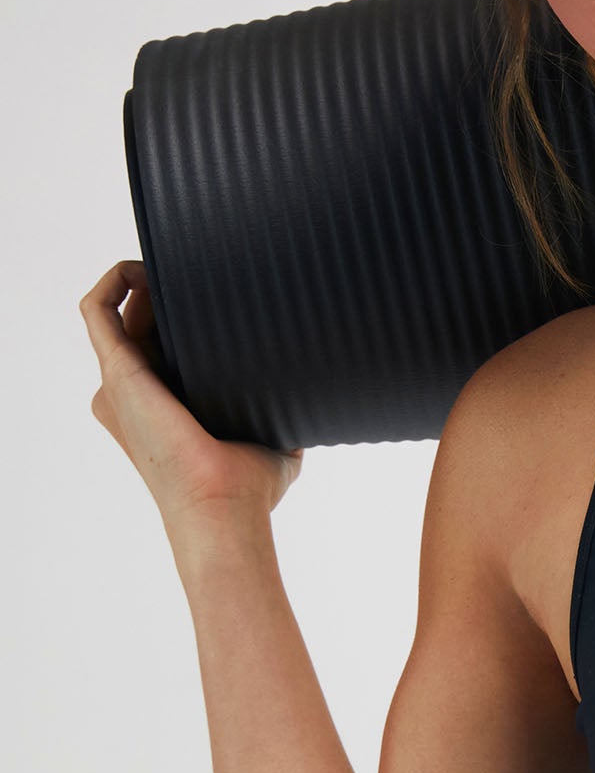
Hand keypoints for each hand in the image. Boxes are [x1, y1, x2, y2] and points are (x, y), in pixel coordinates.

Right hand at [80, 260, 304, 528]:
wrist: (224, 505)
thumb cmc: (248, 488)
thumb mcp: (277, 442)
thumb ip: (286, 414)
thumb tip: (319, 395)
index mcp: (166, 406)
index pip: (166, 344)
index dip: (187, 316)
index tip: (223, 297)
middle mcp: (137, 393)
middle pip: (145, 323)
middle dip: (172, 295)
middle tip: (213, 281)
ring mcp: (121, 382)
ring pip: (121, 313)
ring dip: (146, 282)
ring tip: (185, 271)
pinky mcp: (117, 372)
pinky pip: (96, 311)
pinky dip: (113, 281)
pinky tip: (142, 267)